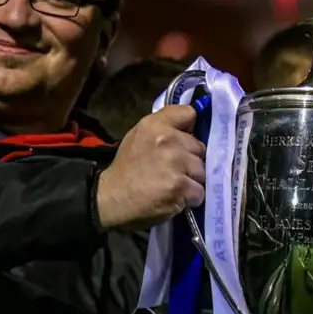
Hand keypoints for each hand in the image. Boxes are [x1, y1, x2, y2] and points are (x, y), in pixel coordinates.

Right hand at [96, 105, 205, 231]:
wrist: (110, 199)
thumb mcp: (138, 138)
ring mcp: (175, 163)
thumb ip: (163, 130)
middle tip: (174, 171)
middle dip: (191, 161)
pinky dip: (190, 199)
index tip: (184, 142)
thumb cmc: (126, 170)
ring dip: (192, 182)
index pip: (188, 114)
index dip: (190, 130)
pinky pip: (199, 192)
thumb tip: (189, 131)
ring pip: (202, 172)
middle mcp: (167, 139)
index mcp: (155, 124)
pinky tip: (173, 199)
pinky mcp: (180, 186)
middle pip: (200, 148)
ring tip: (173, 187)